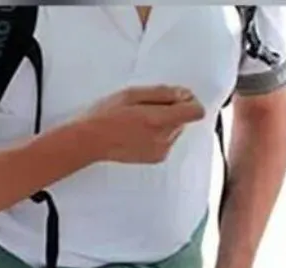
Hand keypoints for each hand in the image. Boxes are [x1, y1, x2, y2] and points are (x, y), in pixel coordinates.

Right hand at [79, 86, 205, 164]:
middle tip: (146, 109)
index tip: (176, 98)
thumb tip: (183, 94)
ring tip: (139, 122)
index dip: (189, 101)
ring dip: (164, 124)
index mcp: (159, 120)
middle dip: (171, 111)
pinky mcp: (156, 158)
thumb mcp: (132, 94)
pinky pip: (167, 142)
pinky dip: (158, 136)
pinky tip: (138, 134)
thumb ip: (162, 93)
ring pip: (176, 130)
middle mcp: (164, 138)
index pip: (196, 111)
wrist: (89, 142)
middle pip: (184, 119)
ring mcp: (161, 150)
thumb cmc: (105, 117)